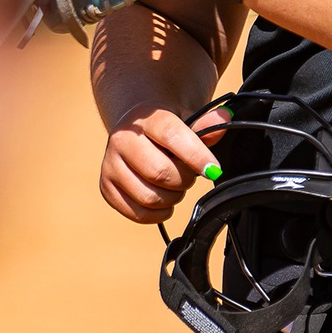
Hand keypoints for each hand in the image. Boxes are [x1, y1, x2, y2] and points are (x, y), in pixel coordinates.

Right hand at [98, 101, 228, 224]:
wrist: (134, 129)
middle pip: (161, 173)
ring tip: (174, 184)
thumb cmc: (166, 129)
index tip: (213, 169)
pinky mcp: (106, 188)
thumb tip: (225, 118)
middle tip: (189, 174)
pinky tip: (162, 197)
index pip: (173, 137)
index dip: (197, 156)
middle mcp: (122, 140)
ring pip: (150, 198)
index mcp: (145, 119)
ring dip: (172, 198)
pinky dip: (158, 213)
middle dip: (184, 179)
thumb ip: (205, 126)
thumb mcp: (185, 120)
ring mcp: (110, 165)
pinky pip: (138, 214)